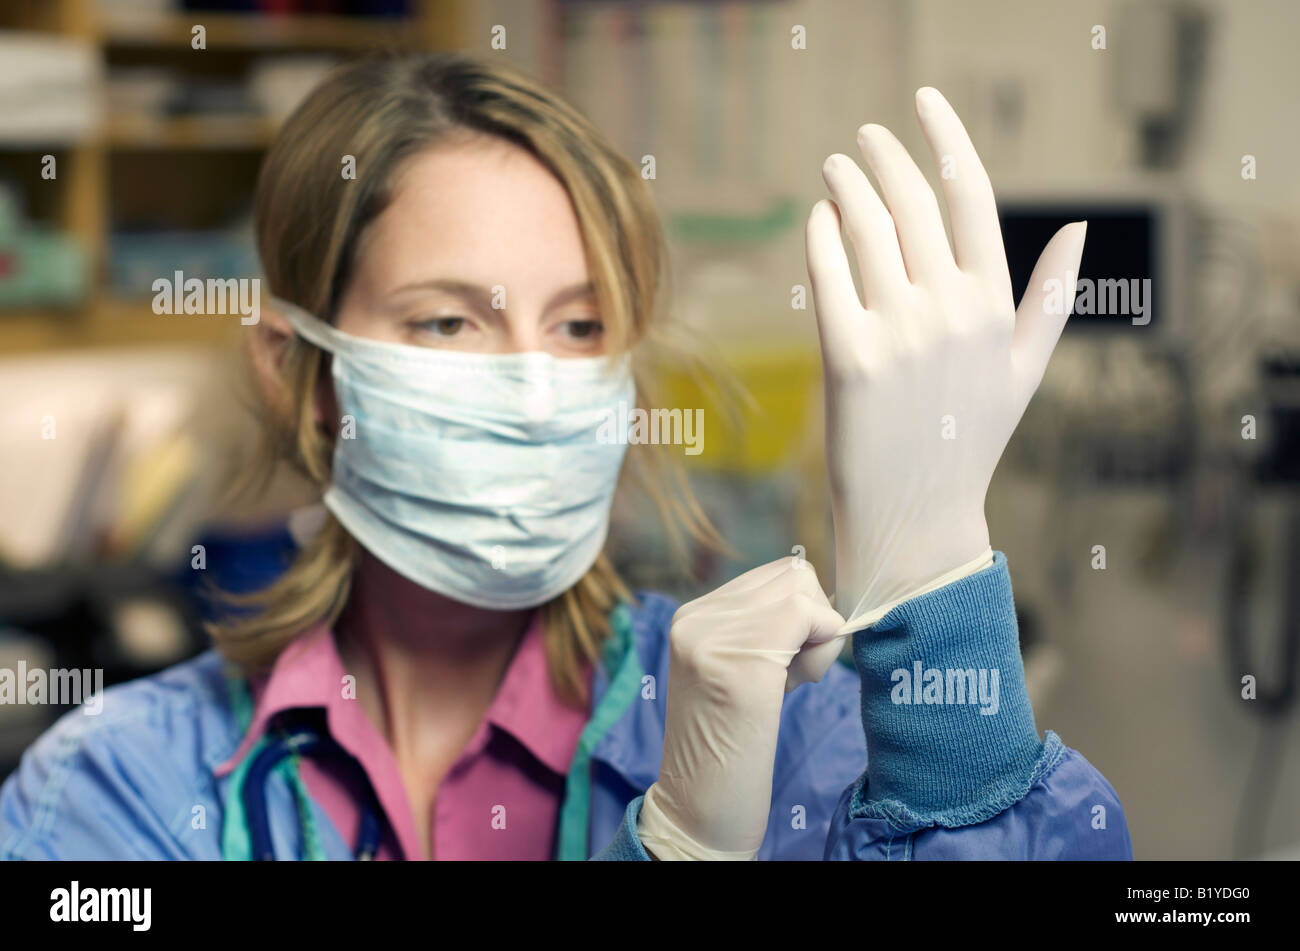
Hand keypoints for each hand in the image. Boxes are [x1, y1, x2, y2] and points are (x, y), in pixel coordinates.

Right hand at [637, 557, 844, 859]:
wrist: (698, 810)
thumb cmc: (731, 747)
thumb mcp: (737, 671)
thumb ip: (761, 630)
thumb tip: (817, 597)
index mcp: (691, 618)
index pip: (773, 576)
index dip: (802, 612)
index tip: (788, 662)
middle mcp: (695, 618)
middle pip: (793, 575)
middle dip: (814, 619)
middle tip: (794, 675)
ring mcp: (714, 638)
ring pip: (802, 590)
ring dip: (819, 636)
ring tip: (792, 683)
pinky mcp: (742, 665)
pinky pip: (809, 617)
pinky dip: (822, 648)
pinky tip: (797, 687)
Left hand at [805, 86, 1086, 632]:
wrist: (916, 519)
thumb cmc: (968, 441)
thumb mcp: (1022, 371)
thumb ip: (1050, 299)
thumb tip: (1082, 227)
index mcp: (996, 307)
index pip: (972, 196)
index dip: (946, 139)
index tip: (923, 103)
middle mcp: (951, 312)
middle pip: (913, 203)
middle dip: (884, 157)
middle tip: (864, 139)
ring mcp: (899, 335)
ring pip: (866, 230)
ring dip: (847, 184)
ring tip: (837, 169)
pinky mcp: (847, 360)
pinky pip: (828, 273)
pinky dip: (820, 234)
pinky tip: (819, 217)